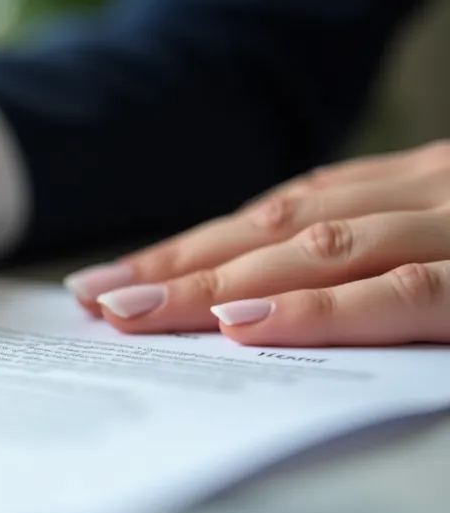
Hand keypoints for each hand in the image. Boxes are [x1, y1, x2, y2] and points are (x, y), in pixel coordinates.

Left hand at [64, 140, 449, 345]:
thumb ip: (383, 257)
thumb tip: (264, 303)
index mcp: (418, 188)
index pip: (288, 214)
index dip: (198, 248)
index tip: (118, 278)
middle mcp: (430, 196)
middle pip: (282, 229)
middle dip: (182, 267)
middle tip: (95, 298)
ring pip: (323, 250)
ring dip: (220, 283)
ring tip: (134, 311)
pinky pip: (403, 293)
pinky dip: (320, 308)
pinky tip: (246, 325)